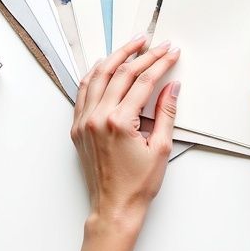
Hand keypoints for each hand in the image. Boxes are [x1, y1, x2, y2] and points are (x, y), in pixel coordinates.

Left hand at [70, 34, 180, 250]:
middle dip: (141, 54)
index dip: (159, 63)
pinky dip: (95, 75)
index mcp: (119, 122)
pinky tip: (104, 66)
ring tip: (131, 45)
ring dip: (115, 57)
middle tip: (155, 43)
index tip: (170, 52)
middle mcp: (97, 118)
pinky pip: (84, 92)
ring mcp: (84, 121)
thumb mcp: (161, 148)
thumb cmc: (137, 185)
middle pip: (121, 73)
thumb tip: (171, 86)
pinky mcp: (77, 128)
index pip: (143, 81)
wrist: (114, 207)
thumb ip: (166, 112)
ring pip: (98, 76)